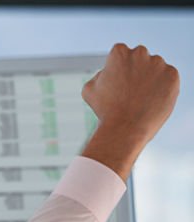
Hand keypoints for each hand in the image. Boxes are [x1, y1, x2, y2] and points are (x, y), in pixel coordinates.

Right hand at [81, 44, 179, 179]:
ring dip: (150, 79)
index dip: (118, 69)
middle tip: (129, 91)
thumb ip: (100, 75)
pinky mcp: (172, 75)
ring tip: (140, 99)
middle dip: (135, 70)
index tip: (117, 83)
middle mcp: (140, 53)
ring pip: (155, 68)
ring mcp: (158, 63)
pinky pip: (168, 79)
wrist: (125, 127)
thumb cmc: (105, 110)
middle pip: (139, 57)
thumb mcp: (90, 90)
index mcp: (119, 52)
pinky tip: (151, 101)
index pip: (121, 53)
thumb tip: (107, 72)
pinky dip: (162, 88)